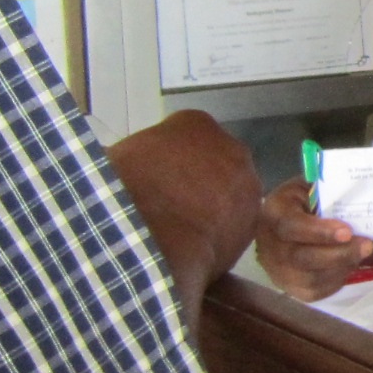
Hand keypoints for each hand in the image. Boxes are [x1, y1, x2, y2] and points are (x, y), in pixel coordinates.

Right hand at [105, 111, 260, 298]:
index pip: (189, 137)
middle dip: (200, 182)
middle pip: (217, 164)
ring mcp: (247, 184)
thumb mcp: (120, 157)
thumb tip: (124, 163)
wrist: (150, 232)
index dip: (172, 161)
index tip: (158, 178)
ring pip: (231, 197)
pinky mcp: (252, 223)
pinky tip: (196, 249)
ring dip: (215, 210)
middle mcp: (231, 147)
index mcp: (195, 124)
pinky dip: (219, 237)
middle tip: (173, 205)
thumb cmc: (127, 187)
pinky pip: (233, 229)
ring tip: (184, 231)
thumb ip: (140, 155)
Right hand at [253, 177, 371, 302]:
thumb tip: (360, 201)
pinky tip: (349, 266)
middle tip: (367, 245)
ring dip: (342, 268)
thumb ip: (329, 193)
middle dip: (339, 254)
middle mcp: (269, 245)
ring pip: (309, 279)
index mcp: (273, 213)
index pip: (291, 226)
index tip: (347, 231)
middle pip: (301, 258)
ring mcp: (276, 269)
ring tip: (361, 254)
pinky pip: (314, 292)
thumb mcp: (311, 187)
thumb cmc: (305, 200)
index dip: (318, 231)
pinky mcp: (288, 288)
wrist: (287, 221)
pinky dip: (336, 281)